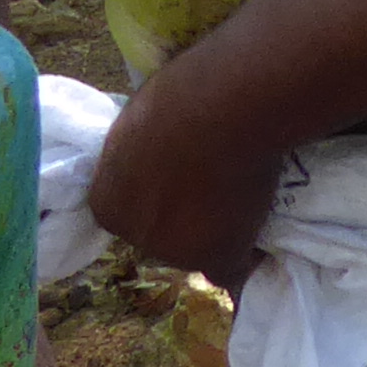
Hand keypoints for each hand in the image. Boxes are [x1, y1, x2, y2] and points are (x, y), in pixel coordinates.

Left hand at [84, 65, 283, 291]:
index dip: (163, 191)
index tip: (187, 172)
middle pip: (163, 233)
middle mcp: (133, 232)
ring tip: (249, 193)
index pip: (133, 208)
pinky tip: (260, 250)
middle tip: (218, 179)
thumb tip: (166, 143)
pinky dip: (246, 264)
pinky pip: (233, 273)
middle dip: (187, 214)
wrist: (225, 106)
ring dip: (220, 230)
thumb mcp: (150, 114)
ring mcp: (175, 250)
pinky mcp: (216, 256)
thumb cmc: (184, 93)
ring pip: (199, 250)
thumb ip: (148, 145)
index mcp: (106, 199)